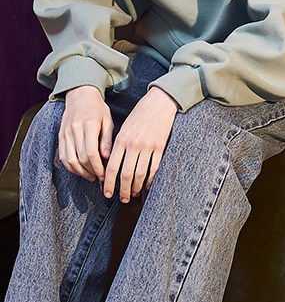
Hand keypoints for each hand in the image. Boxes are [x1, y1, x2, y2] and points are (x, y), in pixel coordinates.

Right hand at [60, 86, 113, 182]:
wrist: (80, 95)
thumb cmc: (97, 108)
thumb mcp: (107, 120)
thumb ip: (107, 139)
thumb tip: (107, 158)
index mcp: (88, 125)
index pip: (91, 153)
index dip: (98, 167)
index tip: (105, 174)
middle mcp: (74, 130)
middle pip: (80, 159)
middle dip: (91, 171)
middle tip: (100, 177)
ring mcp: (65, 133)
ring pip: (70, 160)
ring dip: (81, 172)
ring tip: (91, 176)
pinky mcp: (60, 136)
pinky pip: (63, 157)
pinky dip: (71, 167)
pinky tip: (80, 170)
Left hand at [103, 86, 178, 202]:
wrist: (160, 102)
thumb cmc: (139, 115)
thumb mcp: (123, 128)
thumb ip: (117, 146)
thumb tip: (111, 167)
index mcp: (121, 139)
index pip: (111, 167)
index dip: (108, 183)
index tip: (107, 193)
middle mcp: (133, 144)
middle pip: (126, 174)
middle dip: (123, 190)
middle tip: (122, 199)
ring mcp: (148, 146)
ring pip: (140, 174)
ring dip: (136, 187)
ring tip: (134, 194)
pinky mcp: (160, 147)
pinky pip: (154, 168)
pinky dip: (150, 180)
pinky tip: (147, 185)